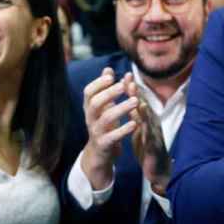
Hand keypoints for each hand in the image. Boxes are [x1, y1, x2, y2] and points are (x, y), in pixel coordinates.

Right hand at [80, 67, 138, 189]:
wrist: (100, 154)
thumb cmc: (104, 126)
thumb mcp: (103, 107)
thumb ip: (105, 88)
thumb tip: (108, 69)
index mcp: (90, 108)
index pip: (88, 92)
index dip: (98, 83)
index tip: (111, 76)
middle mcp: (90, 119)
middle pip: (95, 103)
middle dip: (108, 93)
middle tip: (123, 86)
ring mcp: (96, 132)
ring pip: (105, 119)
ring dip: (120, 108)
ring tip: (135, 101)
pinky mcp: (104, 144)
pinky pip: (112, 137)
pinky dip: (123, 130)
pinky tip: (134, 123)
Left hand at [129, 81, 169, 195]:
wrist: (156, 169)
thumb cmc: (147, 145)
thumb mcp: (140, 127)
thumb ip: (135, 112)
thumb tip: (131, 96)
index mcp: (145, 119)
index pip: (137, 101)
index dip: (131, 88)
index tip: (125, 75)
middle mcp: (151, 124)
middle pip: (143, 105)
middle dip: (136, 93)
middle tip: (129, 80)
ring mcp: (154, 134)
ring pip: (148, 120)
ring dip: (143, 109)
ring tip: (136, 98)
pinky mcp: (154, 147)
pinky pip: (150, 137)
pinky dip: (147, 129)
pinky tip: (142, 123)